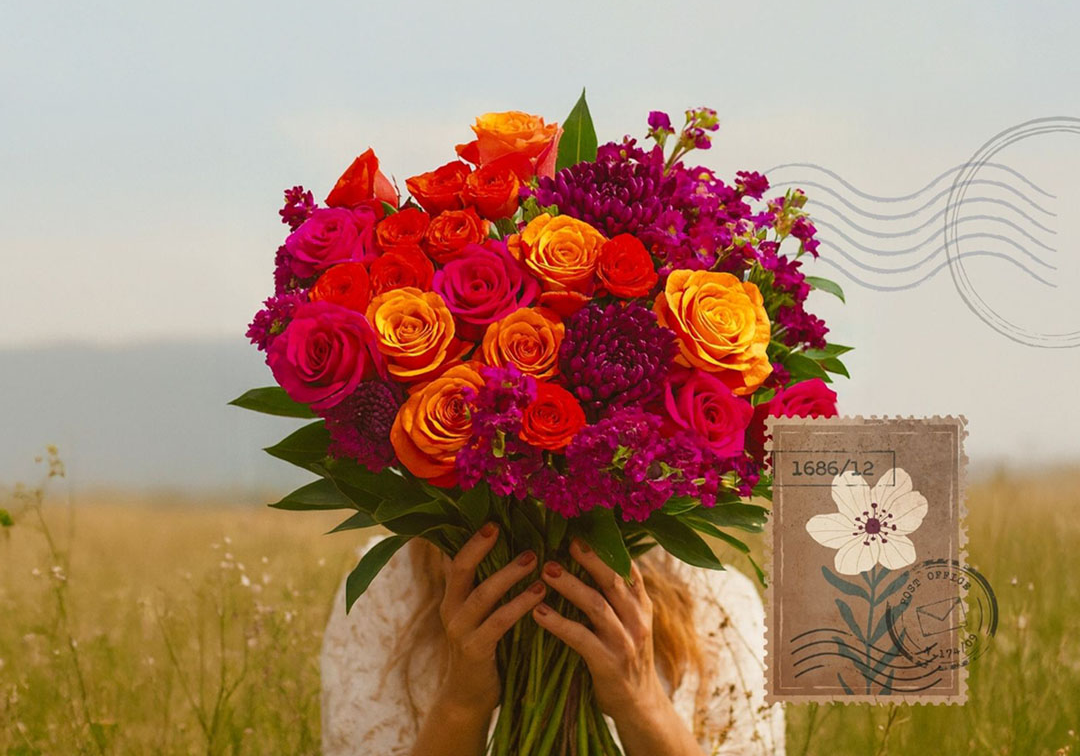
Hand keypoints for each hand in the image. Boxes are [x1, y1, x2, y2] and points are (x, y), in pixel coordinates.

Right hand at [435, 522, 545, 715]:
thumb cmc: (485, 649)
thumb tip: (516, 551)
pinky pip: (498, 622)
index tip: (493, 519)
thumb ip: (489, 588)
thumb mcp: (481, 615)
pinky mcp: (474, 650)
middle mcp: (451, 609)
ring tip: (535, 560)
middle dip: (482, 546)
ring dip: (509, 574)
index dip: (473, 538)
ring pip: (483, 594)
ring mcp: (460, 630)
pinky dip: (519, 605)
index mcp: (453, 597)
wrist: (469, 698)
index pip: (457, 559)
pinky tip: (539, 595)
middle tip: (507, 528)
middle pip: (461, 569)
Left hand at [532, 539, 704, 755]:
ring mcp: (625, 642)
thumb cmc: (626, 659)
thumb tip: (593, 560)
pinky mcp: (608, 663)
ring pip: (596, 605)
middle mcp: (637, 619)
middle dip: (589, 558)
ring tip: (545, 571)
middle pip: (612, 580)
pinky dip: (559, 623)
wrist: (641, 707)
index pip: (628, 568)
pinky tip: (538, 612)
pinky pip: (581, 638)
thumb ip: (616, 597)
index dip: (608, 547)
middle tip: (565, 541)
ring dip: (570, 585)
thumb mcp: (631, 623)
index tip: (584, 527)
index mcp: (642, 605)